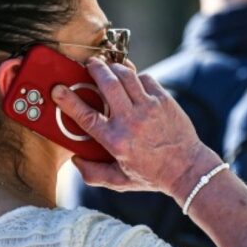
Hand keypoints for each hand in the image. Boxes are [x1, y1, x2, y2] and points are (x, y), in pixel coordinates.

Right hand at [51, 57, 210, 196]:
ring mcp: (149, 108)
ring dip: (114, 67)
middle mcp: (131, 121)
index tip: (59, 89)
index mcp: (115, 141)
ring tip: (108, 67)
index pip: (85, 115)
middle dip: (94, 69)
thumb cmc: (153, 175)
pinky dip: (135, 76)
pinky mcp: (164, 100)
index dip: (68, 99)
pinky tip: (131, 80)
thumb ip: (94, 174)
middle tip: (89, 65)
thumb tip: (76, 160)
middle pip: (107, 83)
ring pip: (126, 75)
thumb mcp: (119, 181)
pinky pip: (145, 79)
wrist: (187, 168)